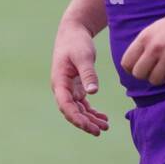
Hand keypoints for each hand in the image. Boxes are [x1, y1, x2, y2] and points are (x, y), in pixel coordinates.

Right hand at [50, 19, 109, 135]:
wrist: (73, 32)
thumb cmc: (76, 42)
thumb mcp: (83, 56)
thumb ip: (88, 74)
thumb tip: (93, 92)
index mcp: (59, 83)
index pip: (66, 106)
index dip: (77, 118)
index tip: (89, 126)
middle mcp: (62, 89)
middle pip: (72, 111)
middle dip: (85, 123)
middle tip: (100, 131)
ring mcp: (69, 89)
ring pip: (78, 110)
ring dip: (90, 120)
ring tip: (105, 127)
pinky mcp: (76, 87)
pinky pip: (83, 104)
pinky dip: (92, 112)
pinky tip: (103, 118)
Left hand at [120, 4, 164, 88]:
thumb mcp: (157, 28)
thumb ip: (144, 45)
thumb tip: (132, 67)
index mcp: (145, 37)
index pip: (127, 63)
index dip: (133, 69)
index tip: (143, 67)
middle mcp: (155, 47)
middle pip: (139, 74)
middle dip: (147, 75)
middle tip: (159, 68)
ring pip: (155, 80)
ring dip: (162, 78)